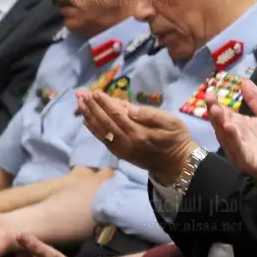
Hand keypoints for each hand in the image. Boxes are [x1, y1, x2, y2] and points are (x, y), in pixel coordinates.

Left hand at [76, 90, 193, 180]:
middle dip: (91, 107)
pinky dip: (93, 129)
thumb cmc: (177, 139)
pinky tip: (86, 120)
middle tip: (80, 93)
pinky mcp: (121, 153)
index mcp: (139, 132)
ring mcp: (122, 149)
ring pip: (100, 131)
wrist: (177, 164)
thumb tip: (128, 108)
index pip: (117, 115)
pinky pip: (103, 140)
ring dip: (88, 116)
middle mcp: (126, 142)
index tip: (95, 92)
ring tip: (79, 103)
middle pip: (104, 122)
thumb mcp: (171, 122)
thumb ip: (149, 115)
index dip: (105, 103)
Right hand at [207, 78, 256, 184]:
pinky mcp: (246, 161)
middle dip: (214, 112)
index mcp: (237, 125)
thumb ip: (256, 100)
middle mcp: (234, 137)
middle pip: (220, 124)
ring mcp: (238, 150)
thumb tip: (244, 80)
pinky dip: (233, 140)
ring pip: (225, 137)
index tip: (210, 92)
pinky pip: (238, 150)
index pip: (222, 113)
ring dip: (220, 124)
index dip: (215, 104)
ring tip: (217, 111)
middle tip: (210, 99)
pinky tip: (230, 128)